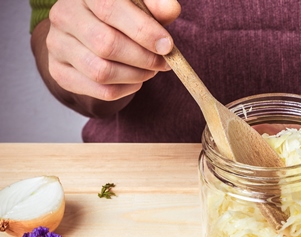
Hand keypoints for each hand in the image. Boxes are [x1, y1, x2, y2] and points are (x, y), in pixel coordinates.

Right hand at [46, 0, 179, 100]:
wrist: (92, 27)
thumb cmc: (123, 14)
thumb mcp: (141, 3)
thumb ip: (156, 5)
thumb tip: (170, 9)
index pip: (109, 8)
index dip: (143, 30)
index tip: (167, 46)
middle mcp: (64, 14)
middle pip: (106, 44)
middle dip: (143, 58)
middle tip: (163, 62)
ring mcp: (57, 44)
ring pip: (101, 71)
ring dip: (135, 76)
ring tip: (150, 70)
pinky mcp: (59, 71)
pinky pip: (99, 90)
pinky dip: (125, 90)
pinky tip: (135, 80)